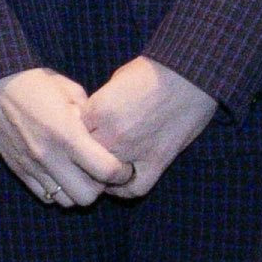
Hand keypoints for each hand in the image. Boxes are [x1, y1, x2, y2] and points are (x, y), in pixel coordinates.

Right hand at [0, 69, 134, 208]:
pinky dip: (58, 190)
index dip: (121, 173)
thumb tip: (105, 136)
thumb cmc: (37, 84)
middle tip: (101, 172)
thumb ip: (91, 117)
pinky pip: (46, 197)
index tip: (123, 166)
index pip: (106, 171)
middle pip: (87, 196)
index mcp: (67, 134)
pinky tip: (61, 173)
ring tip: (80, 173)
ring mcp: (32, 167)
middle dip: (100, 187)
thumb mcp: (71, 91)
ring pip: (66, 201)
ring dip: (78, 191)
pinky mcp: (19, 172)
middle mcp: (49, 156)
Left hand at [79, 56, 217, 198]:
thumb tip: (89, 122)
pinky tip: (123, 182)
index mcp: (96, 111)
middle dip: (83, 161)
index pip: (71, 138)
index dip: (74, 140)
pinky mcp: (157, 161)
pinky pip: (134, 189)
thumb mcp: (115, 81)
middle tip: (88, 160)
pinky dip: (125, 190)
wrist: (190, 73)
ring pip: (105, 178)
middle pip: (83, 161)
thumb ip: (98, 105)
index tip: (79, 140)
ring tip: (103, 172)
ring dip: (103, 177)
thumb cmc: (152, 71)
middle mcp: (111, 134)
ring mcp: (134, 151)